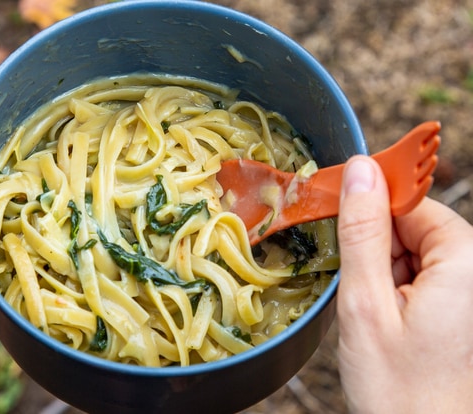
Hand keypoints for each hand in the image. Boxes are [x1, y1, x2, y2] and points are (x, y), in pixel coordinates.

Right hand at [336, 155, 472, 412]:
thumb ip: (361, 233)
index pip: (408, 201)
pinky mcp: (464, 306)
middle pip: (411, 226)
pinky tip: (390, 325)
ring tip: (380, 321)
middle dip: (376, 253)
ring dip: (384, 276)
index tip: (331, 223)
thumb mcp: (366, 305)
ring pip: (412, 252)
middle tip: (363, 299)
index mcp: (466, 258)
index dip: (365, 210)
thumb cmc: (401, 392)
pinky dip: (396, 292)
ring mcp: (471, 289)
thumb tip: (359, 170)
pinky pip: (423, 276)